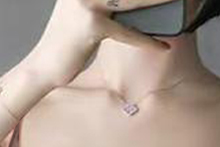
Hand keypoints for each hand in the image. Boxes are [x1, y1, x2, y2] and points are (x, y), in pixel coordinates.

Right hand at [27, 0, 172, 89]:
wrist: (43, 66)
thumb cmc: (68, 42)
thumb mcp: (85, 13)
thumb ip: (107, 3)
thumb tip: (138, 5)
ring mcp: (86, 2)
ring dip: (157, 2)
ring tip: (176, 2)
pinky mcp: (91, 25)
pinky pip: (126, 31)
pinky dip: (146, 41)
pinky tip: (162, 45)